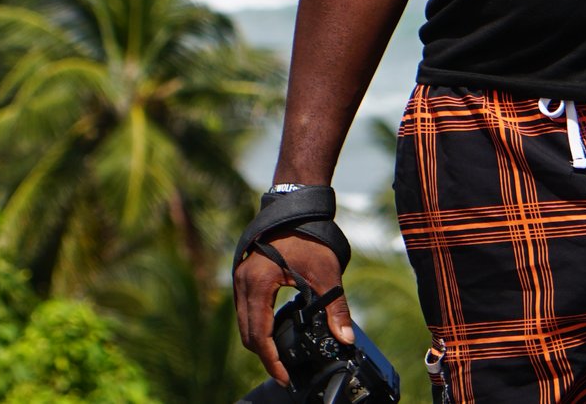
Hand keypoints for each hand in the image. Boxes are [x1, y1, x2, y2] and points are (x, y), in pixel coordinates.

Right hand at [233, 234, 356, 387]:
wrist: (294, 209)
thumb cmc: (308, 237)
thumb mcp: (325, 273)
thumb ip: (335, 308)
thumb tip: (345, 338)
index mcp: (258, 282)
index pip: (259, 333)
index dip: (271, 359)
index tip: (284, 376)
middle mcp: (243, 281)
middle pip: (246, 332)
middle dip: (264, 355)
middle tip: (283, 371)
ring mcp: (240, 278)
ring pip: (243, 322)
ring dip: (259, 341)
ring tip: (280, 356)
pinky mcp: (244, 276)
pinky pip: (245, 310)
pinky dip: (256, 326)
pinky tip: (274, 332)